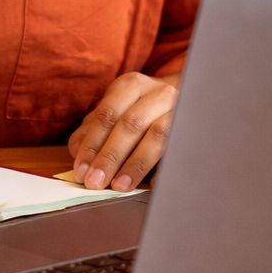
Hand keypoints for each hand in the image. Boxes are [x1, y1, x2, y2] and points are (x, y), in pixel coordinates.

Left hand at [67, 72, 178, 191]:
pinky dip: (166, 167)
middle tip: (95, 182)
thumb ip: (92, 129)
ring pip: (158, 135)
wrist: (188, 98)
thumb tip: (77, 149)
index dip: (92, 144)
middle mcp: (157, 92)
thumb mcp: (115, 111)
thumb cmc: (142, 110)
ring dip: (136, 164)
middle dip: (110, 156)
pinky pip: (180, 147)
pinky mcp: (195, 126)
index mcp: (131, 86)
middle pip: (131, 124)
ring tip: (119, 186)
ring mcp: (180, 108)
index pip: (107, 114)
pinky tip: (153, 184)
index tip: (81, 171)